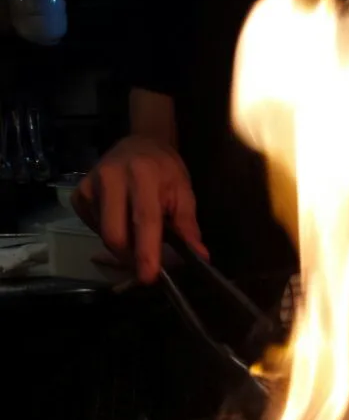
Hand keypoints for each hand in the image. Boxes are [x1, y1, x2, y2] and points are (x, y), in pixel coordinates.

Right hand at [71, 135, 207, 282]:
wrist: (139, 142)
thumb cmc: (164, 170)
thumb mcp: (183, 192)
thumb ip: (188, 225)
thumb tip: (199, 256)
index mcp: (142, 174)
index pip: (143, 220)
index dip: (146, 252)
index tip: (149, 277)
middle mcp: (111, 177)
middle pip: (115, 235)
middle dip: (130, 257)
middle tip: (146, 263)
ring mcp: (90, 185)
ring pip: (103, 235)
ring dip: (121, 245)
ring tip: (135, 232)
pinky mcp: (78, 194)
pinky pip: (93, 228)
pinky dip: (108, 234)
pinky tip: (120, 220)